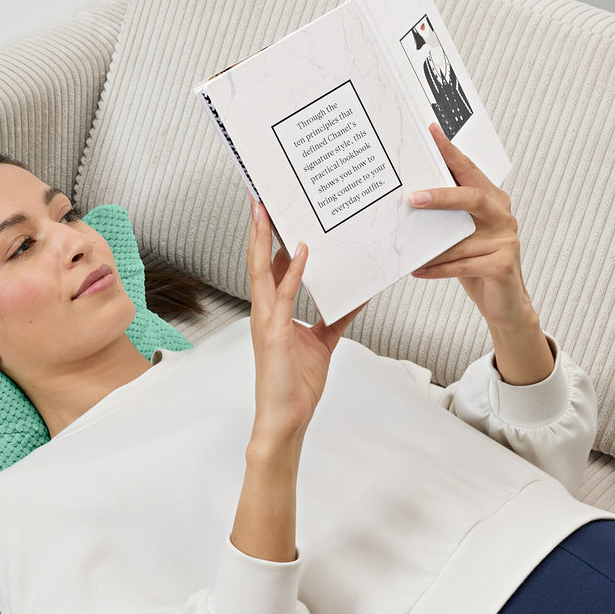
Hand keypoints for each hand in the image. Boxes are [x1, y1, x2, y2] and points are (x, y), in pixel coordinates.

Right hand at [232, 195, 363, 562]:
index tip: (271, 212)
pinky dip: (290, 271)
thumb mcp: (324, 341)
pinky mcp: (273, 332)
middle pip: (258, 259)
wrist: (286, 417)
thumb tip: (356, 295)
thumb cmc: (297, 383)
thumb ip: (336, 316)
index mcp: (273, 311)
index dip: (268, 238)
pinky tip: (299, 250)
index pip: (269, 266)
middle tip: (260, 196)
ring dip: (261, 237)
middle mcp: (264, 309)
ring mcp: (265, 319)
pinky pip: (283, 295)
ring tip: (265, 208)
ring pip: (260, 269)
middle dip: (258, 227)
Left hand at [409, 123, 532, 329]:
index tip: (431, 133)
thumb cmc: (477, 264)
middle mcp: (503, 216)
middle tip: (413, 198)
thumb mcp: (461, 235)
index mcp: (493, 201)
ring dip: (433, 247)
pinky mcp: (503, 266)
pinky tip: (419, 270)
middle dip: (442, 196)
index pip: (470, 171)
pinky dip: (439, 269)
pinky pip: (464, 265)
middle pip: (473, 198)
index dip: (451, 152)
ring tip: (409, 251)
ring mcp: (507, 240)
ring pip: (463, 239)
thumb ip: (446, 217)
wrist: (505, 301)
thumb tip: (409, 199)